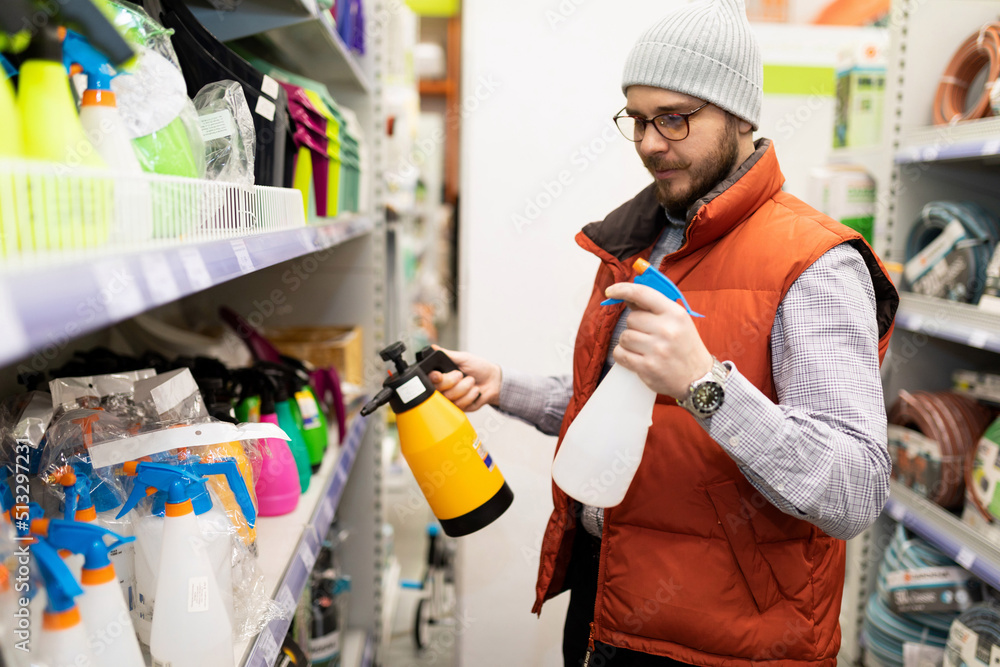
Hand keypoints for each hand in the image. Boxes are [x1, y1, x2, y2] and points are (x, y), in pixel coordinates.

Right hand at [426, 346, 502, 411]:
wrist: (494, 381)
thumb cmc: (479, 368)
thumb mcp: (463, 358)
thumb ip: (447, 354)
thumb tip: (433, 347)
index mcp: (442, 374)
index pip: (429, 379)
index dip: (433, 378)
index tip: (438, 375)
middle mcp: (444, 388)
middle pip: (438, 390)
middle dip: (452, 381)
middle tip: (461, 375)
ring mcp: (451, 399)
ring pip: (450, 397)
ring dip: (465, 387)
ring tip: (472, 382)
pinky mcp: (460, 408)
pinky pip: (460, 405)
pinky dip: (471, 396)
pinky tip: (475, 391)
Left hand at [605, 282, 713, 399]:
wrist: (698, 378)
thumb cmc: (685, 347)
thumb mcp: (679, 322)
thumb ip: (655, 308)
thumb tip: (628, 297)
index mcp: (675, 314)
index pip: (643, 294)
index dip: (623, 290)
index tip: (611, 292)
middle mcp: (667, 330)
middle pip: (631, 319)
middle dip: (634, 327)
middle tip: (647, 336)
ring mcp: (657, 349)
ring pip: (624, 337)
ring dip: (628, 342)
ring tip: (644, 348)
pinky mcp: (647, 367)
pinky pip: (620, 354)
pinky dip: (623, 355)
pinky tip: (635, 358)